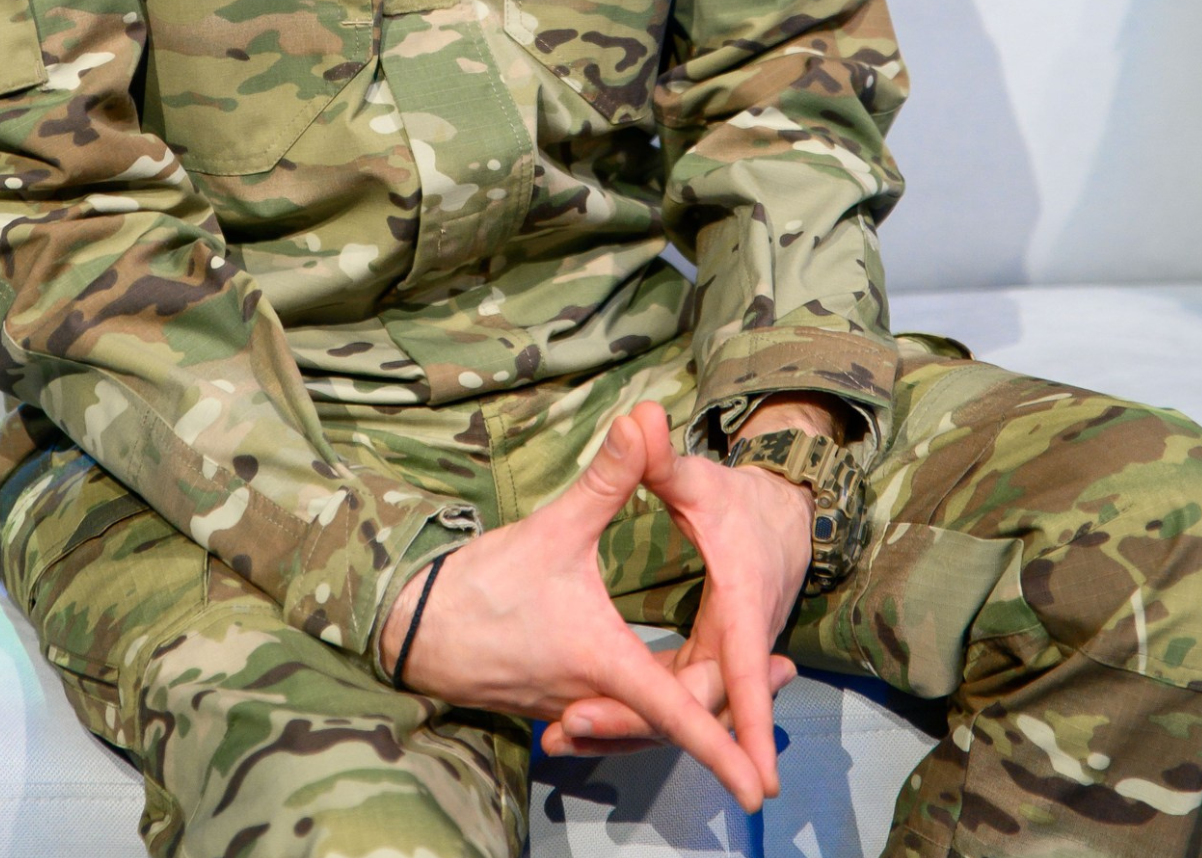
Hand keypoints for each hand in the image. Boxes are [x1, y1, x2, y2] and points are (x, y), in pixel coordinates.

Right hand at [379, 405, 789, 811]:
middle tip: (787, 673)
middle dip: (733, 709)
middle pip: (675, 720)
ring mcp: (576, 704)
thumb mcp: (556, 526)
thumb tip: (646, 416)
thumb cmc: (484, 585)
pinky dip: (649, 709)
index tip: (759, 786)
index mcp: (605, 662)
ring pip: (646, 722)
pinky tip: (659, 689)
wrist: (414, 626)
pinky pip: (616, 718)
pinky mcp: (557, 700)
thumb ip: (607, 477)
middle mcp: (596, 696)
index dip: (725, 747)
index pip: (678, 712)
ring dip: (694, 705)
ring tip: (742, 680)